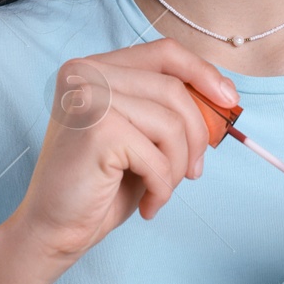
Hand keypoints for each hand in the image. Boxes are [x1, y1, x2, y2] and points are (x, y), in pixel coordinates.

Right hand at [9, 38, 238, 269]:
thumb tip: (225, 93)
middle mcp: (85, 72)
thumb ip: (170, 107)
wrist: (53, 230)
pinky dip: (163, 187)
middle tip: (194, 172)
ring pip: (172, 123)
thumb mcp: (141, 135)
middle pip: (174, 89)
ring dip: (178, 166)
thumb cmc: (100, 185)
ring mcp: (88, 97)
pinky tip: (147, 204)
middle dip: (197, 136)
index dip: (203, 73)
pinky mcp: (97, 130)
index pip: (164, 52)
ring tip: (160, 190)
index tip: (230, 101)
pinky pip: (158, 156)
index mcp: (93, 66)